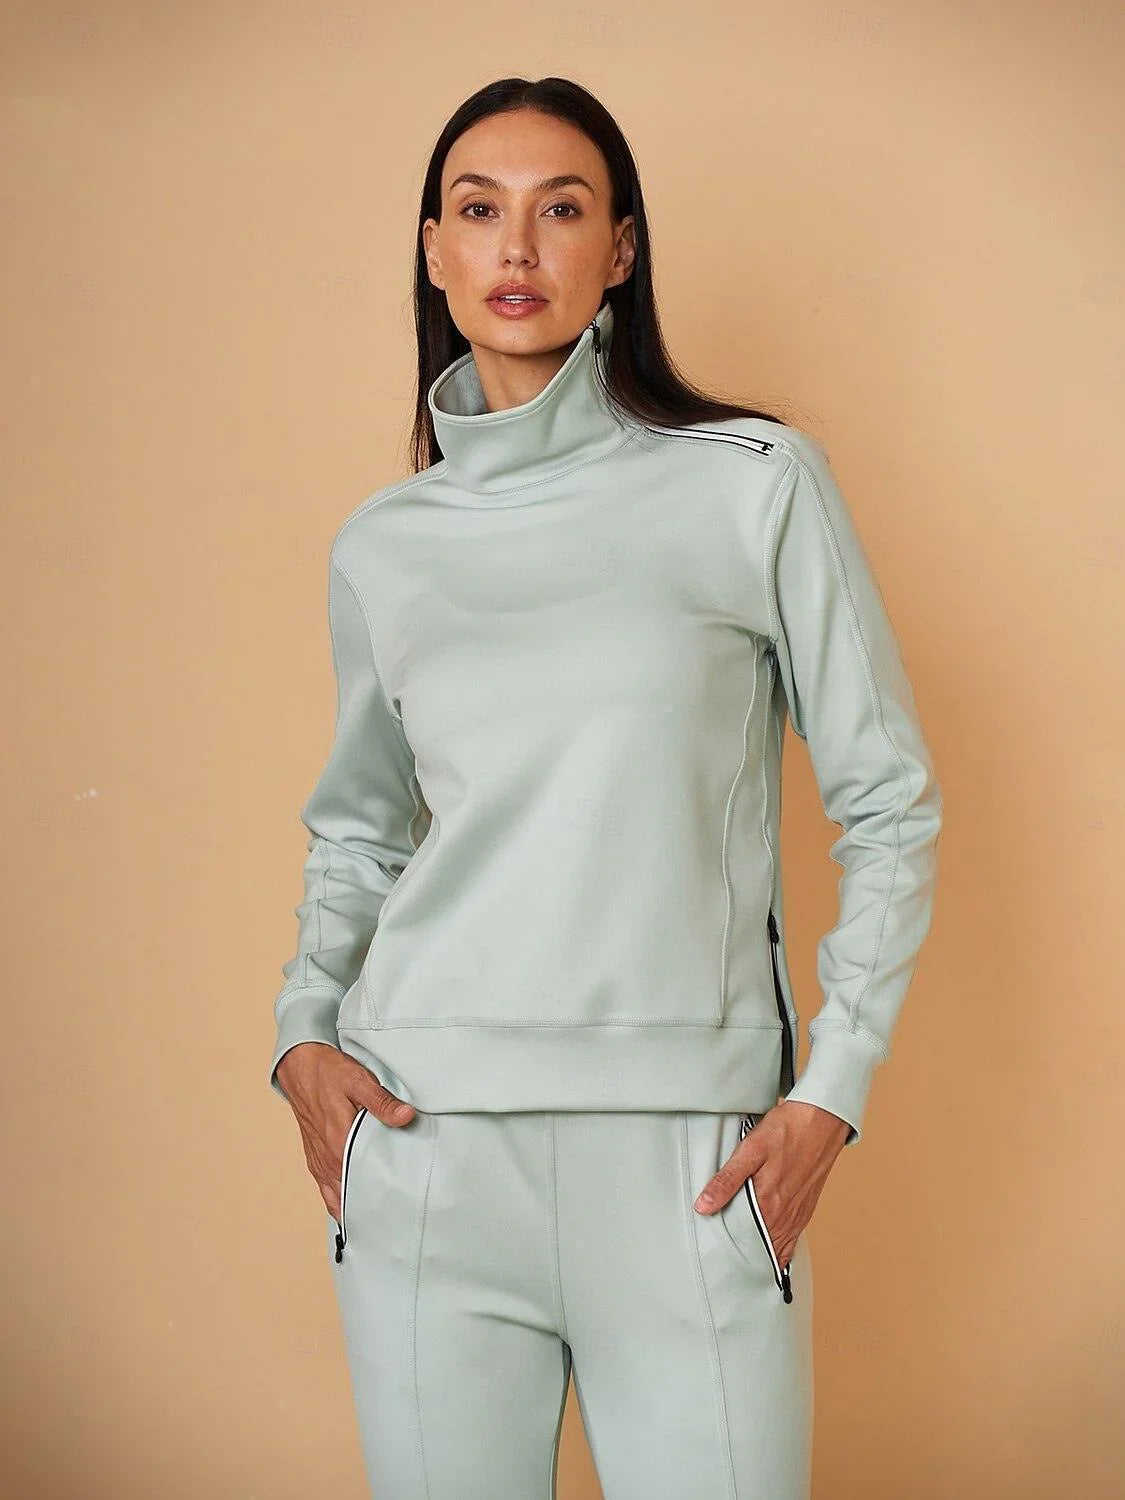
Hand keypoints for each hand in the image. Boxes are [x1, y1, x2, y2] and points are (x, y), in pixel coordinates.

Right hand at [275, 1041, 416, 1221]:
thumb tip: (406, 1117)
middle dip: (369, 1213)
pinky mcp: (316, 1157)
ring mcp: (319, 1161)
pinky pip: (327, 1190)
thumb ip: (382, 1102)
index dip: (379, 1203)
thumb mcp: (359, 1081)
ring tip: (377, 1221)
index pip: (361, 1186)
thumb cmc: (329, 1072)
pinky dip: (339, 1201)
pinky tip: (354, 1206)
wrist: (300, 1066)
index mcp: (339, 1144)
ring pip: (336, 1198)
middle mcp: (327, 1160)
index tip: (398, 1216)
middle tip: (394, 1223)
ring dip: (353, 1209)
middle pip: (350, 1198)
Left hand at [693, 1100, 850, 1267]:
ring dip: (761, 1255)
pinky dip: (780, 1250)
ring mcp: (797, 1215)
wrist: (821, 1120)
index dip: (730, 1254)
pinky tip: (768, 1249)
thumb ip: (727, 1180)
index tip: (715, 1259)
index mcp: (768, 1204)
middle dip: (743, 1259)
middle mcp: (785, 1216)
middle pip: (761, 1250)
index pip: (745, 1244)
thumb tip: (704, 1206)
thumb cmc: (786, 1131)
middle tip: (724, 1264)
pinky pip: (792, 1240)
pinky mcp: (805, 1209)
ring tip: (742, 1261)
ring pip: (777, 1248)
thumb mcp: (750, 1149)